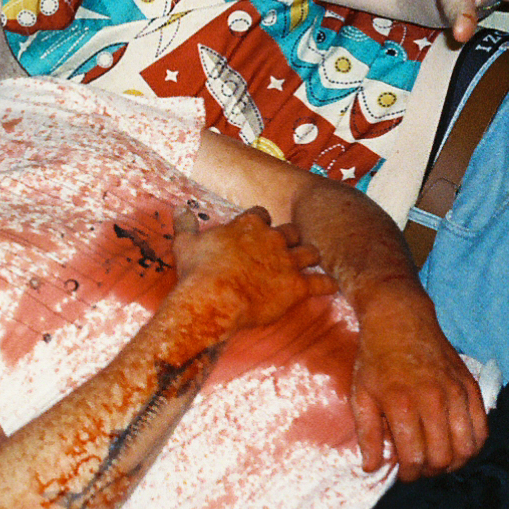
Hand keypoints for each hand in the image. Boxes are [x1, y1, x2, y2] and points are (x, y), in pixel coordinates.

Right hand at [173, 208, 335, 331]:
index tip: (258, 231)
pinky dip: (327, 285)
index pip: (262, 214)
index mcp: (248, 224)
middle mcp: (273, 238)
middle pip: (292, 231)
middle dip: (290, 239)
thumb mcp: (185, 243)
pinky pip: (322, 283)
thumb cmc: (197, 272)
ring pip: (311, 252)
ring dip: (310, 258)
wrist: (212, 300)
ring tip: (310, 265)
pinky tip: (330, 286)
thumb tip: (178, 208)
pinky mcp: (297, 286)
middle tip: (285, 250)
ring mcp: (288, 261)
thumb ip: (185, 224)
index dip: (262, 223)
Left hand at [348, 286, 487, 479]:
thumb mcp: (360, 395)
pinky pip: (483, 429)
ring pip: (467, 448)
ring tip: (438, 460)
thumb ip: (367, 434)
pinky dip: (473, 445)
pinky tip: (458, 446)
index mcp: (401, 404)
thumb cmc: (376, 359)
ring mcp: (456, 393)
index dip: (409, 475)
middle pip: (442, 457)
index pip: (414, 458)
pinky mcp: (471, 387)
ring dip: (453, 463)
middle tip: (420, 468)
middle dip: (430, 471)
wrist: (400, 320)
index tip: (404, 474)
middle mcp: (433, 400)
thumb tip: (371, 468)